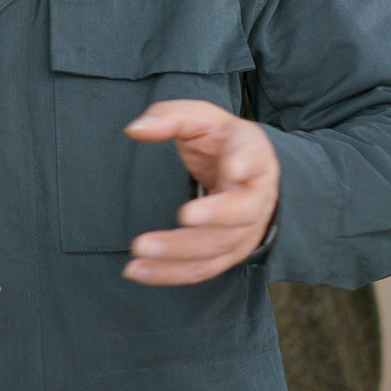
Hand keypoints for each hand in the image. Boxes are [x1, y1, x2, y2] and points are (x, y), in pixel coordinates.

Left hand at [122, 100, 278, 284]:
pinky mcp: (227, 253)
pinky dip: (170, 273)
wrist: (248, 171)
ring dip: (179, 252)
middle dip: (213, 217)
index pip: (254, 159)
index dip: (247, 164)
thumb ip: (168, 118)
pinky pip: (201, 268)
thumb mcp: (199, 117)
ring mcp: (244, 230)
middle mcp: (256, 196)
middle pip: (240, 212)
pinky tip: (139, 271)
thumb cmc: (220, 141)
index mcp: (252, 155)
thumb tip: (135, 129)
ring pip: (217, 247)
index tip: (235, 168)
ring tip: (141, 251)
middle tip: (182, 216)